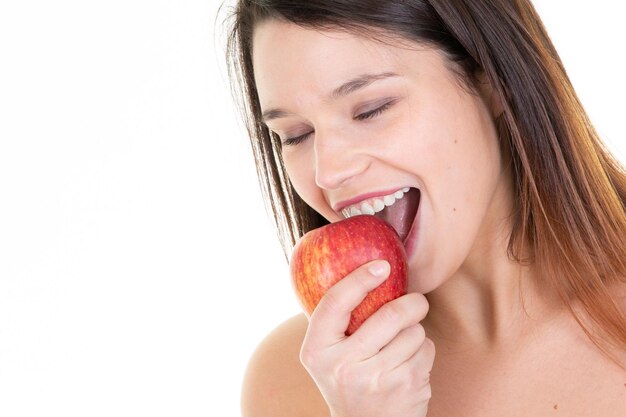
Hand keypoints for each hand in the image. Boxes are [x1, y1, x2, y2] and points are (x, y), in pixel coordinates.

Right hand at [299, 260, 434, 416]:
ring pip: (414, 332)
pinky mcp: (405, 388)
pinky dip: (423, 350)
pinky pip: (426, 349)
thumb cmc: (346, 377)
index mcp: (317, 350)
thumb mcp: (326, 352)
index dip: (359, 279)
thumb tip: (367, 268)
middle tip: (416, 301)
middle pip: (391, 315)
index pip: (336, 303)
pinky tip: (408, 364)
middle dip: (412, 302)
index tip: (382, 266)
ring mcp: (376, 379)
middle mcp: (343, 366)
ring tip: (402, 345)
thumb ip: (336, 319)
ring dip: (415, 331)